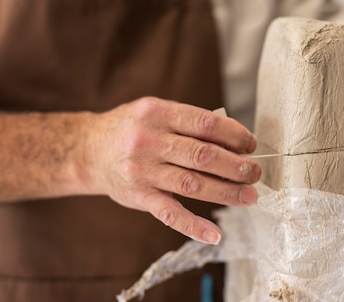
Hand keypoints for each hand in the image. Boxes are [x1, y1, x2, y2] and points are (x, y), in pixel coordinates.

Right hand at [81, 97, 259, 244]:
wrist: (87, 149)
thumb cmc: (132, 128)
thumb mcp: (156, 111)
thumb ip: (189, 123)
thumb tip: (235, 141)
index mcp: (158, 112)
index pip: (205, 123)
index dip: (234, 135)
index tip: (251, 144)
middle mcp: (149, 140)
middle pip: (202, 155)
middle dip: (235, 166)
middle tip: (255, 172)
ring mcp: (143, 170)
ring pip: (192, 184)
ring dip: (226, 192)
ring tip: (249, 196)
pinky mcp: (138, 196)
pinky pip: (169, 213)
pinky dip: (193, 226)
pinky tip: (214, 234)